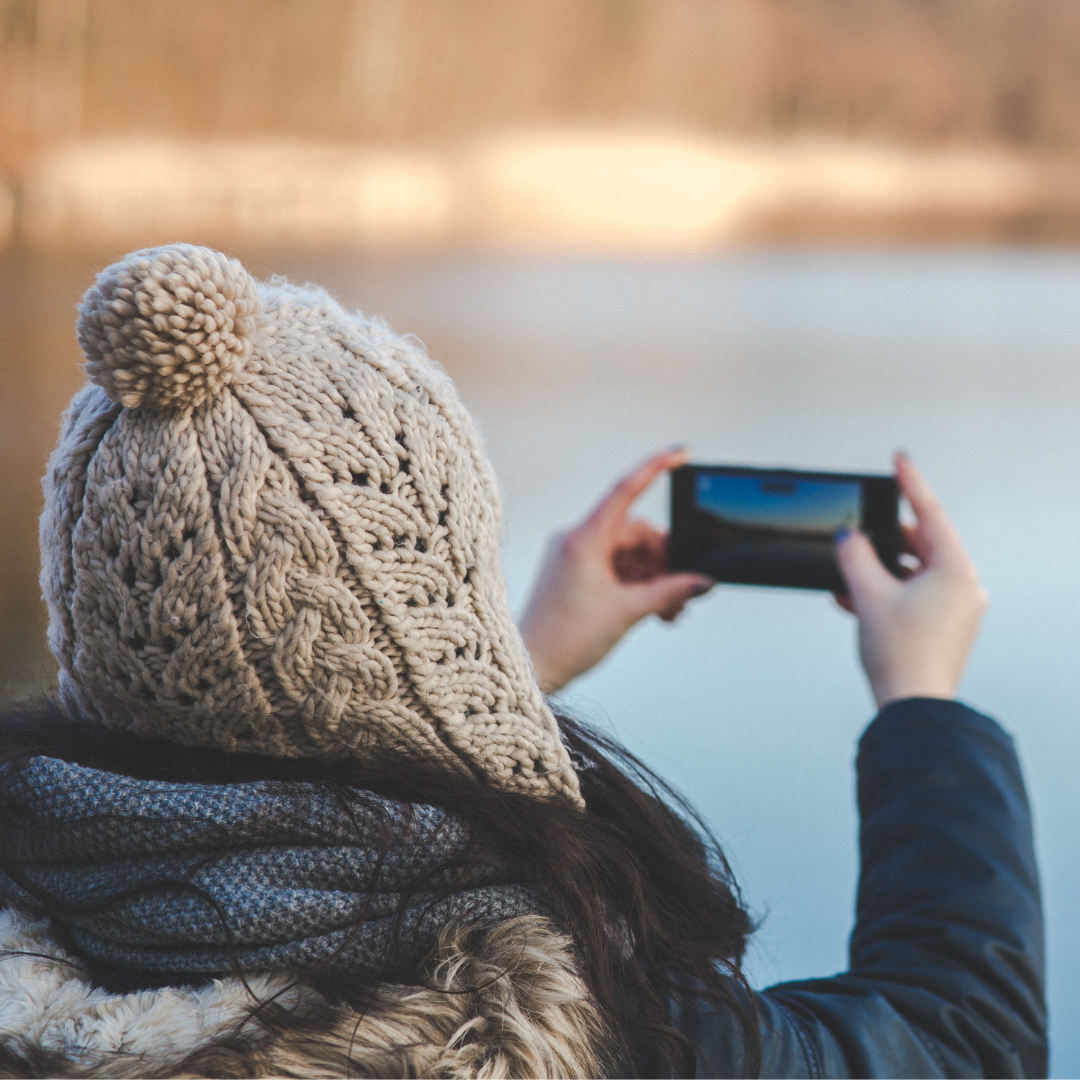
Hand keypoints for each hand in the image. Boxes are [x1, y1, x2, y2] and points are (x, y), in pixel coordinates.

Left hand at [519, 449, 712, 692]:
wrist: (530, 667)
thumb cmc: (567, 639)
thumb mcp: (628, 613)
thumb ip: (670, 592)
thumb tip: (702, 581)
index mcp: (584, 539)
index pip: (625, 491)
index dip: (655, 467)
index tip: (681, 451)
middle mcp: (575, 539)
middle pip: (635, 533)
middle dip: (664, 560)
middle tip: (683, 594)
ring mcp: (572, 554)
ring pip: (627, 552)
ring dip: (653, 577)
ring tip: (668, 612)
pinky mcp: (571, 571)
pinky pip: (613, 566)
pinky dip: (635, 583)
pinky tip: (652, 610)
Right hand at [835, 454, 987, 708]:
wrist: (913, 706)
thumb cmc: (901, 654)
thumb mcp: (868, 595)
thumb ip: (854, 556)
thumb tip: (848, 536)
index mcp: (955, 571)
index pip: (930, 514)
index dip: (910, 483)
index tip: (899, 459)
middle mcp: (964, 587)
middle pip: (920, 545)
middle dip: (883, 541)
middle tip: (857, 534)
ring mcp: (957, 609)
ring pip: (913, 573)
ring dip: (878, 572)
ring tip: (847, 576)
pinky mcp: (945, 628)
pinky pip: (914, 596)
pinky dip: (886, 593)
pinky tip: (855, 600)